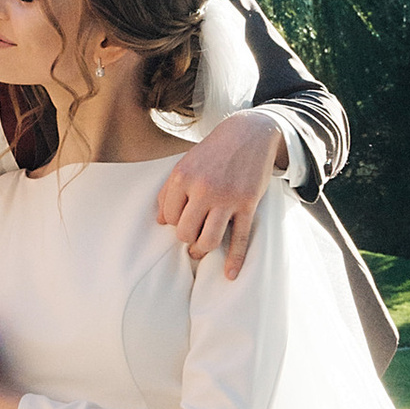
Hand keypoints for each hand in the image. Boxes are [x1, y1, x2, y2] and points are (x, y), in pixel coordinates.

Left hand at [155, 109, 286, 277]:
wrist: (249, 134)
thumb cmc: (213, 151)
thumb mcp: (185, 164)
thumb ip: (169, 191)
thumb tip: (160, 222)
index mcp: (182, 177)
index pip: (168, 218)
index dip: (173, 222)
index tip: (182, 219)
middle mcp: (203, 188)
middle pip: (185, 233)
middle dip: (187, 238)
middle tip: (192, 236)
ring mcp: (227, 198)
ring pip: (208, 240)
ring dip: (202, 250)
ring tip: (200, 250)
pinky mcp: (248, 204)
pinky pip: (240, 239)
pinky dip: (235, 260)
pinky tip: (230, 275)